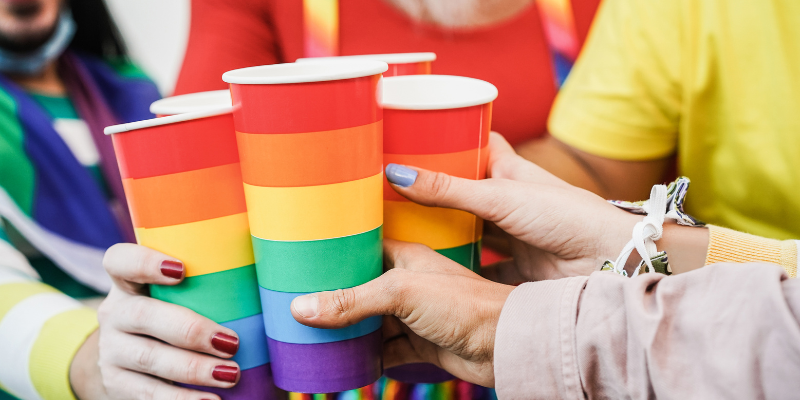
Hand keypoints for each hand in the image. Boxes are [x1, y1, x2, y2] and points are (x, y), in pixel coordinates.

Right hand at [95, 244, 241, 399]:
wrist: (138, 360)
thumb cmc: (180, 312)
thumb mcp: (184, 293)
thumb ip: (211, 278)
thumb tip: (271, 262)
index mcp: (128, 281)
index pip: (120, 261)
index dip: (144, 262)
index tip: (181, 269)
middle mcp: (115, 312)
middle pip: (141, 314)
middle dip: (189, 329)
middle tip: (232, 342)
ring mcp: (111, 350)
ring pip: (148, 357)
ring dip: (193, 368)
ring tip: (231, 375)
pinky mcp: (116, 383)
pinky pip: (147, 393)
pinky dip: (181, 399)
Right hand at [291, 239, 513, 386]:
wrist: (505, 344)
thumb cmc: (464, 304)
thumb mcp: (401, 293)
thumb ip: (352, 300)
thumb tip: (301, 308)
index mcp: (407, 256)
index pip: (363, 246)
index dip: (336, 252)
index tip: (303, 256)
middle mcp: (410, 283)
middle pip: (363, 288)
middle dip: (334, 296)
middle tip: (296, 300)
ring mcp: (416, 315)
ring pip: (372, 321)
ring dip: (348, 329)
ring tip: (311, 332)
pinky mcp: (422, 344)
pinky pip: (387, 350)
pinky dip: (368, 357)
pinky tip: (345, 361)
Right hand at [385, 132, 640, 282]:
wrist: (610, 263)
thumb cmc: (566, 217)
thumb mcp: (500, 197)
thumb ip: (449, 190)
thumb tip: (395, 174)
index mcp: (509, 169)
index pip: (477, 141)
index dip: (450, 136)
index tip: (415, 136)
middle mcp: (508, 199)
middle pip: (463, 189)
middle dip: (433, 192)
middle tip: (394, 193)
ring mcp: (511, 233)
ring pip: (468, 228)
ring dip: (442, 232)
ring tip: (400, 232)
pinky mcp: (514, 266)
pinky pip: (478, 266)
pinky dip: (457, 270)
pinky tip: (431, 274)